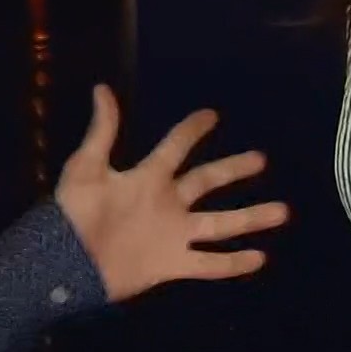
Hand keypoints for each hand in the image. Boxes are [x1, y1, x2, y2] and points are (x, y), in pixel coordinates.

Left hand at [54, 84, 288, 302]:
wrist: (67, 261)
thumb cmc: (75, 212)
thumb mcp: (86, 166)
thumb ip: (102, 131)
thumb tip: (101, 88)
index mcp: (147, 176)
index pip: (175, 147)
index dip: (192, 130)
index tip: (212, 115)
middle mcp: (167, 203)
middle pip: (207, 182)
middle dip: (233, 169)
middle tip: (261, 158)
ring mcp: (173, 234)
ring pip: (220, 224)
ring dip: (250, 217)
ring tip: (283, 210)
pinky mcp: (172, 264)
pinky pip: (209, 264)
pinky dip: (234, 263)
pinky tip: (260, 257)